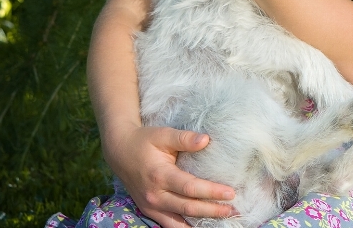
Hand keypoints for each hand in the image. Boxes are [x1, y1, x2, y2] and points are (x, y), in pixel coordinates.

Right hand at [105, 125, 236, 226]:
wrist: (119, 151)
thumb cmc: (144, 141)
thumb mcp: (163, 134)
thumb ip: (184, 138)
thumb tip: (206, 140)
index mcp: (160, 175)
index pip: (190, 188)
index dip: (211, 192)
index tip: (231, 193)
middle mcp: (155, 195)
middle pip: (188, 208)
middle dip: (212, 211)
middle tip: (233, 210)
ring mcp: (150, 206)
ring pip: (178, 223)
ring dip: (200, 224)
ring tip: (221, 223)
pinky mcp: (149, 211)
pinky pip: (169, 225)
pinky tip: (200, 226)